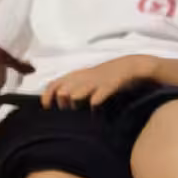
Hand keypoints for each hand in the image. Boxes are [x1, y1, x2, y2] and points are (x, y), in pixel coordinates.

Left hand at [42, 55, 157, 109]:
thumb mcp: (87, 80)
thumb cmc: (106, 77)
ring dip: (75, 100)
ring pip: (79, 91)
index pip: (54, 84)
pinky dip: (96, 99)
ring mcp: (97, 81)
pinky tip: (94, 106)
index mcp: (77, 76)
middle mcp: (84, 78)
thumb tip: (62, 102)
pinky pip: (101, 92)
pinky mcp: (111, 84)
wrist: (131, 66)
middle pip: (64, 90)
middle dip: (62, 102)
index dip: (47, 96)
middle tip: (67, 111)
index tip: (46, 107)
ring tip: (78, 108)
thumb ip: (74, 89)